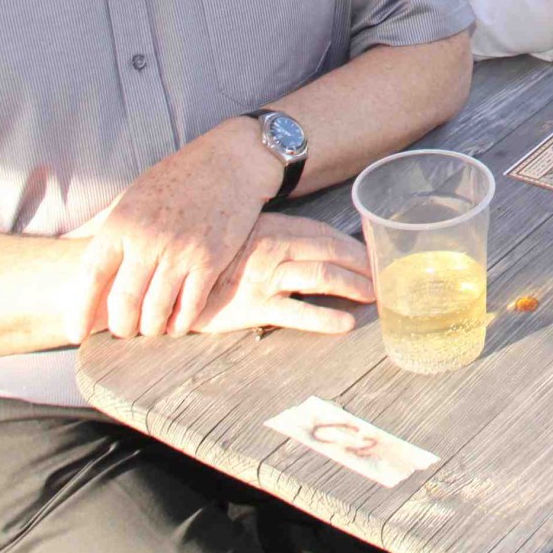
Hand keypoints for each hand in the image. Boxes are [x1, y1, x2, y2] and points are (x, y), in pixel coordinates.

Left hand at [71, 118, 277, 341]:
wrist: (230, 162)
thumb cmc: (178, 178)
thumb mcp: (134, 195)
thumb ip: (109, 225)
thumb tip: (72, 242)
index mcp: (121, 224)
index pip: (91, 277)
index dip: (81, 311)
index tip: (76, 334)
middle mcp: (148, 241)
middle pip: (123, 303)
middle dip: (121, 327)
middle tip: (123, 331)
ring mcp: (180, 252)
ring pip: (156, 311)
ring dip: (150, 328)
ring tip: (150, 328)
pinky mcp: (211, 260)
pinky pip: (190, 306)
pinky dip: (180, 323)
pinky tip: (177, 325)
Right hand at [191, 215, 374, 336]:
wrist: (168, 278)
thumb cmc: (209, 258)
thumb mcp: (242, 237)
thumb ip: (273, 237)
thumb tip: (307, 246)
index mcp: (274, 229)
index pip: (324, 234)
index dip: (353, 245)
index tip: (372, 255)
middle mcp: (274, 249)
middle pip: (331, 252)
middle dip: (362, 265)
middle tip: (383, 277)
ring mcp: (266, 277)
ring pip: (322, 276)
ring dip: (353, 286)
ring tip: (373, 297)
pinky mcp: (255, 306)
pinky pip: (298, 312)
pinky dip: (326, 318)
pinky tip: (344, 323)